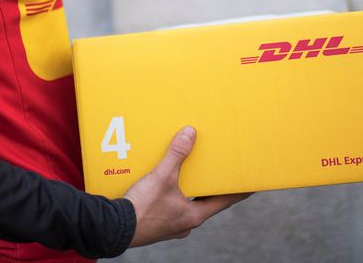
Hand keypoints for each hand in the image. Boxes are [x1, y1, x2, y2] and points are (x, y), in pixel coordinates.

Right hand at [124, 126, 250, 246]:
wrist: (113, 228)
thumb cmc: (141, 208)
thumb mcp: (162, 177)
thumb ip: (176, 155)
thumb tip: (190, 134)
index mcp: (194, 215)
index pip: (224, 201)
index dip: (237, 191)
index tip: (250, 185)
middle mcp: (185, 223)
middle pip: (205, 203)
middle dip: (208, 187)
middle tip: (215, 173)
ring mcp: (170, 226)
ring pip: (186, 205)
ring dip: (188, 191)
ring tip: (187, 175)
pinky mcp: (156, 224)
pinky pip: (169, 207)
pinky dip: (171, 196)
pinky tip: (162, 186)